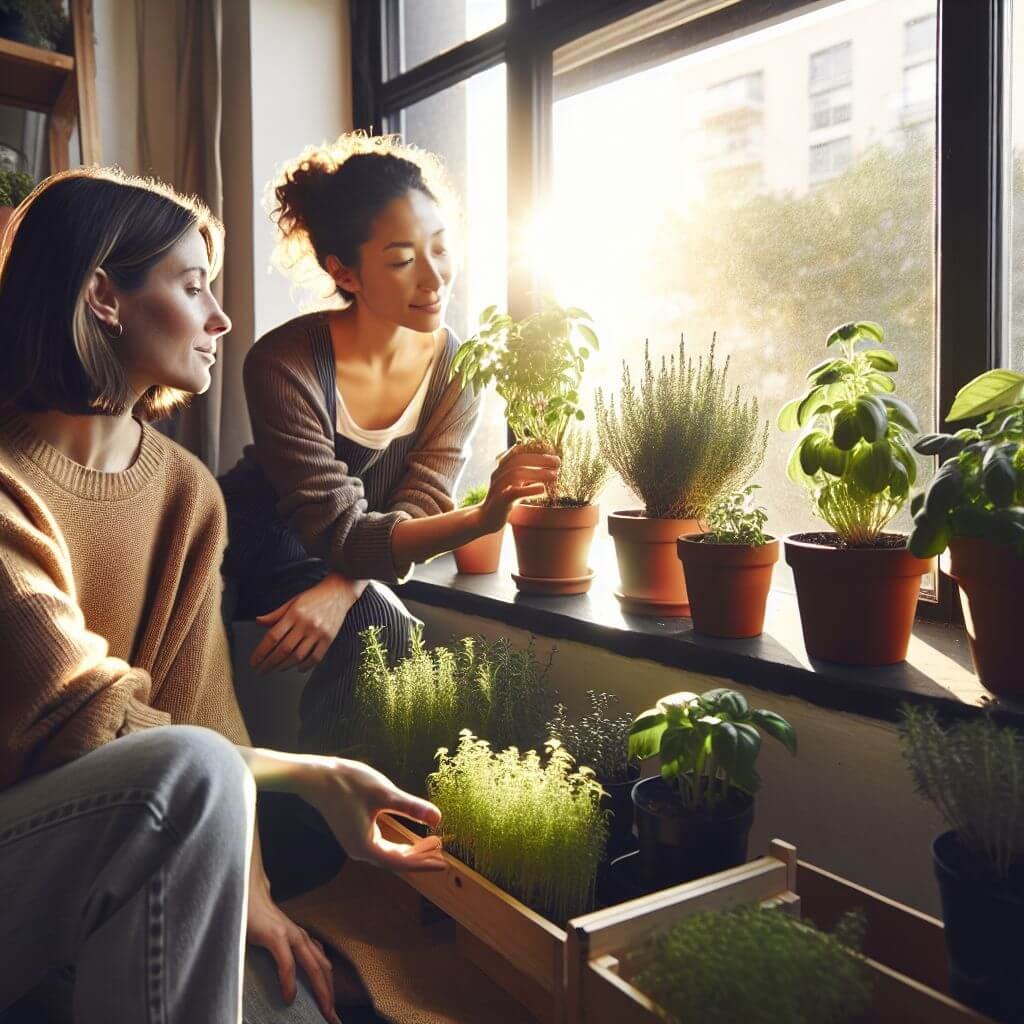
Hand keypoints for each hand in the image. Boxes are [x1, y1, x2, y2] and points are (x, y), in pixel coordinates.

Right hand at [247, 859, 339, 1023]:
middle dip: (330, 995)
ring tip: (323, 1011)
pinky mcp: (275, 936)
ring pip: (313, 967)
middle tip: (333, 1018)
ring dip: (321, 991)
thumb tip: (287, 981)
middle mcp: (301, 937)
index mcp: (302, 940)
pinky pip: (287, 963)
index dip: (330, 988)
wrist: (246, 894)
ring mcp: (290, 935)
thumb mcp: (276, 940)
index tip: (332, 1011)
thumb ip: (284, 956)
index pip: (323, 966)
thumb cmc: (258, 920)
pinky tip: (289, 997)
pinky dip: (289, 982)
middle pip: (324, 969)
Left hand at [251, 574, 367, 674]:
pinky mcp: (329, 638)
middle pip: (283, 649)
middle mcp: (306, 624)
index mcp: (294, 614)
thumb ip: (275, 614)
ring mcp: (318, 632)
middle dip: (269, 663)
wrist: (339, 592)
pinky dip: (305, 666)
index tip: (254, 661)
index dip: (261, 652)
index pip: (273, 637)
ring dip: (284, 666)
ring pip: (298, 656)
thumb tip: (258, 622)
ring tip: (276, 669)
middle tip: (261, 670)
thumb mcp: (292, 602)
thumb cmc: (314, 597)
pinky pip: (315, 657)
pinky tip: (297, 667)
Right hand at [303, 758, 445, 872]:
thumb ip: (411, 807)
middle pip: (396, 861)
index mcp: (366, 847)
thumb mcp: (384, 794)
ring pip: (389, 853)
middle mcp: (360, 850)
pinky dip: (398, 844)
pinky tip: (409, 838)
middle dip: (420, 856)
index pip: (401, 862)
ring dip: (410, 850)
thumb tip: (438, 819)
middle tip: (442, 850)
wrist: (317, 777)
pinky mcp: (355, 833)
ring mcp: (356, 842)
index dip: (423, 863)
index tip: (443, 863)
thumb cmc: (348, 784)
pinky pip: (382, 846)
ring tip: (432, 844)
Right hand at [477, 446, 560, 534]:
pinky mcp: (500, 501)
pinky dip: (529, 489)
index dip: (535, 450)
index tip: (553, 451)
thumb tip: (550, 469)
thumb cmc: (504, 500)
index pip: (518, 451)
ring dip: (537, 473)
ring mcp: (498, 486)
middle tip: (557, 462)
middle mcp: (498, 473)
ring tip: (554, 475)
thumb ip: (527, 475)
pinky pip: (514, 492)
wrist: (486, 519)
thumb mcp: (515, 484)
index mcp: (502, 467)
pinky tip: (542, 489)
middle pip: (518, 459)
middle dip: (540, 459)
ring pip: (515, 474)